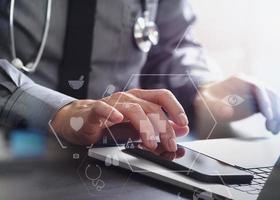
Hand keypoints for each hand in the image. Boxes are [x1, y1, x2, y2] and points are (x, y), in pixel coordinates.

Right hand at [51, 89, 188, 150]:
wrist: (80, 121)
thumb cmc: (110, 124)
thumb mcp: (138, 127)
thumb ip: (159, 128)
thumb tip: (182, 130)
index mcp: (140, 99)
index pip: (162, 96)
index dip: (175, 107)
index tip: (184, 123)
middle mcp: (129, 98)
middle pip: (151, 108)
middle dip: (164, 128)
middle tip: (170, 144)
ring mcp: (112, 103)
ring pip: (133, 110)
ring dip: (145, 127)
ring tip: (150, 143)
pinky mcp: (95, 110)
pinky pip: (103, 108)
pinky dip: (111, 112)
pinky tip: (118, 119)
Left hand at [194, 74, 279, 133]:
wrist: (210, 96)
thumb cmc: (208, 98)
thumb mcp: (206, 100)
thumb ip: (215, 106)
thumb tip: (228, 112)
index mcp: (239, 80)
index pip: (257, 87)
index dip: (265, 101)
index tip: (267, 115)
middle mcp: (251, 82)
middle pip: (270, 93)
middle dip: (274, 111)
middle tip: (271, 127)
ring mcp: (258, 90)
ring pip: (276, 99)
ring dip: (279, 114)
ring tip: (273, 130)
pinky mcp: (261, 98)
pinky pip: (276, 104)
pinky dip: (278, 114)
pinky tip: (274, 126)